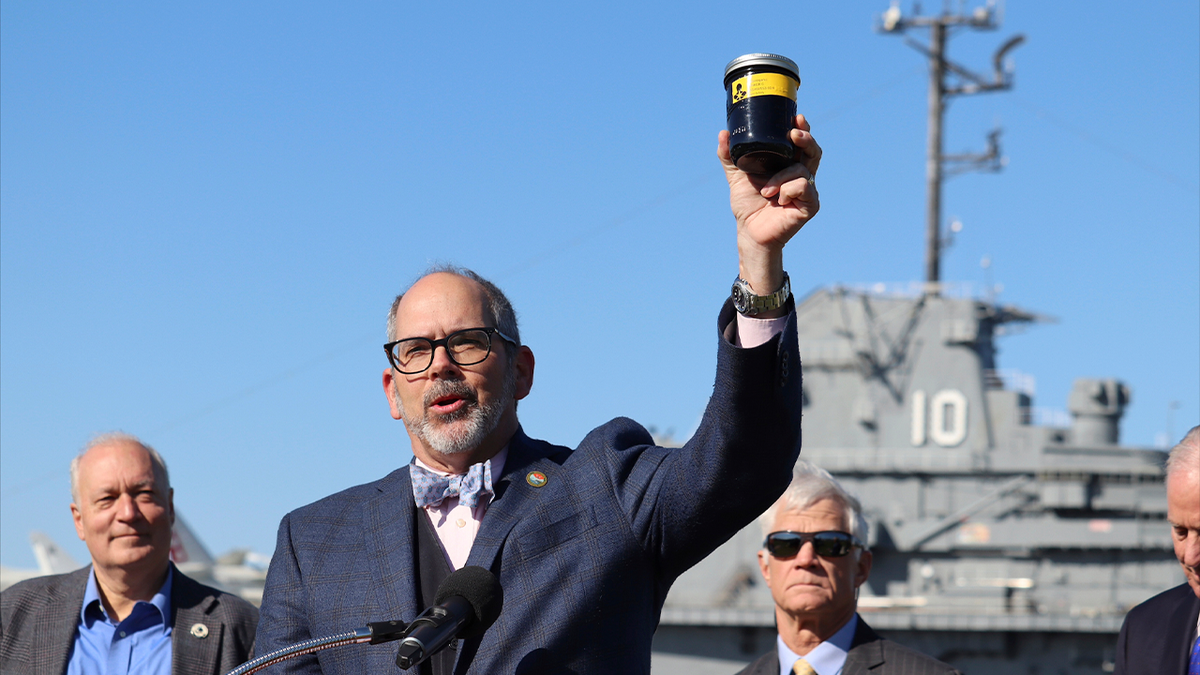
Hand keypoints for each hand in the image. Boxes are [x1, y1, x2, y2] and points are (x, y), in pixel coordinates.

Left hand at [718, 114, 821, 295]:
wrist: (750, 232)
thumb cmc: (748, 205)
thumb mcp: (736, 176)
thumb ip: (729, 156)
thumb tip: (723, 133)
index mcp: (788, 164)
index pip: (800, 143)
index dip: (802, 128)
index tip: (796, 117)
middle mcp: (801, 175)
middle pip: (813, 150)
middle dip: (806, 138)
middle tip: (794, 134)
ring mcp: (808, 190)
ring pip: (803, 169)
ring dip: (781, 177)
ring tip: (766, 191)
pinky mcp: (810, 205)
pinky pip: (803, 187)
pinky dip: (787, 190)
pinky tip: (777, 199)